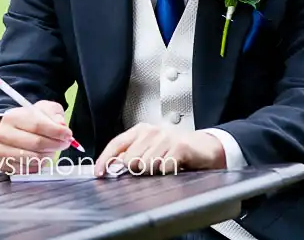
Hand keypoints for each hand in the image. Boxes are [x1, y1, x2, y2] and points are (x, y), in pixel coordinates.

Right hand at [0, 101, 72, 173]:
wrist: (10, 132)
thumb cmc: (29, 121)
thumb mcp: (43, 109)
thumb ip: (54, 114)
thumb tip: (61, 126)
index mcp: (13, 116)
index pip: (38, 125)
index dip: (56, 131)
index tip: (68, 135)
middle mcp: (3, 134)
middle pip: (36, 143)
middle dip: (56, 144)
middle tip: (65, 143)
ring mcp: (2, 151)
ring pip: (33, 158)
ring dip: (49, 155)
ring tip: (52, 149)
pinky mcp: (4, 165)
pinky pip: (28, 169)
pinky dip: (40, 165)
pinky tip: (42, 156)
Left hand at [94, 124, 225, 176]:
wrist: (203, 147)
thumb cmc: (174, 150)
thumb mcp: (150, 150)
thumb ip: (131, 156)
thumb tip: (112, 167)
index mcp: (140, 131)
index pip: (116, 144)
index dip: (105, 159)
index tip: (99, 173)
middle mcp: (151, 131)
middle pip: (130, 159)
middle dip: (137, 170)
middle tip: (151, 168)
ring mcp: (166, 137)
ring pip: (146, 165)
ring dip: (154, 172)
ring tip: (164, 166)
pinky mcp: (179, 146)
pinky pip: (164, 168)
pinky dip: (167, 172)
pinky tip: (174, 167)